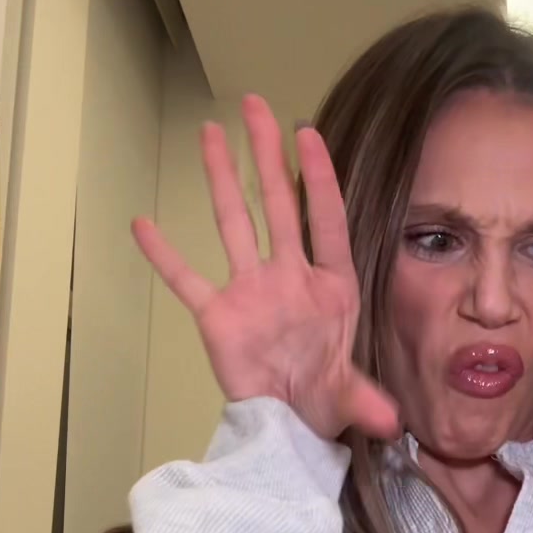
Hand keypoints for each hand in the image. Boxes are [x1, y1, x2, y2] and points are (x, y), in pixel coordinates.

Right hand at [132, 93, 398, 442]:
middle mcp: (289, 277)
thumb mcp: (351, 399)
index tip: (307, 133)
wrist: (286, 428)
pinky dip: (164, 255)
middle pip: (278, 204)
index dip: (318, 177)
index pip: (326, 220)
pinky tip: (142, 223)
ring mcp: (251, 292)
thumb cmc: (323, 400)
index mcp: (330, 286)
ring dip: (222, 178)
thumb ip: (367, 402)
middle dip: (268, 154)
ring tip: (211, 132)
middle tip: (256, 104)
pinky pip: (186, 280)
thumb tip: (389, 424)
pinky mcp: (217, 316)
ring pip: (235, 224)